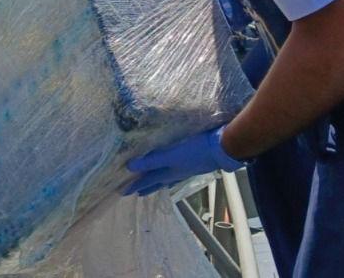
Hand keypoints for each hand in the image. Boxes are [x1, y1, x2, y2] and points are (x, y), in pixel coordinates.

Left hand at [123, 126, 242, 196]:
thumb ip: (151, 161)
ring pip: (167, 178)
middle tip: (135, 193)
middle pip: (157, 182)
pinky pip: (177, 173)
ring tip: (152, 186)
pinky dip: (171, 175)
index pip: (148, 180)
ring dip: (158, 182)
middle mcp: (176, 174)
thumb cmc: (195, 151)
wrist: (221, 150)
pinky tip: (174, 172)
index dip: (135, 185)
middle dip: (145, 186)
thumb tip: (130, 167)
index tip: (122, 192)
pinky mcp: (194, 163)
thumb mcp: (170, 155)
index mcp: (169, 172)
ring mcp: (186, 170)